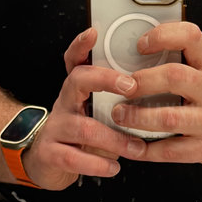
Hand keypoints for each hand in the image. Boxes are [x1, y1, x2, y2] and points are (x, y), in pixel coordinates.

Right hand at [21, 28, 146, 189]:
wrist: (43, 161)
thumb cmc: (80, 134)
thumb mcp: (96, 113)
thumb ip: (118, 104)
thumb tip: (158, 94)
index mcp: (77, 91)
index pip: (75, 60)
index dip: (81, 45)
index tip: (94, 33)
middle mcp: (65, 103)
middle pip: (78, 80)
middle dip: (105, 79)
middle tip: (130, 87)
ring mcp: (55, 128)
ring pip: (83, 126)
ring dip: (114, 138)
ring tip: (135, 148)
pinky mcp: (50, 153)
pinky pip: (72, 157)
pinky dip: (96, 164)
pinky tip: (112, 167)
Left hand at [110, 22, 201, 167]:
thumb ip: (183, 60)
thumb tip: (136, 52)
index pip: (191, 37)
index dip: (163, 36)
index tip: (140, 45)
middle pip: (176, 77)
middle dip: (142, 82)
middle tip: (122, 87)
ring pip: (170, 118)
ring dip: (138, 117)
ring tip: (120, 115)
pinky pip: (170, 151)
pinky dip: (144, 150)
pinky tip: (131, 146)